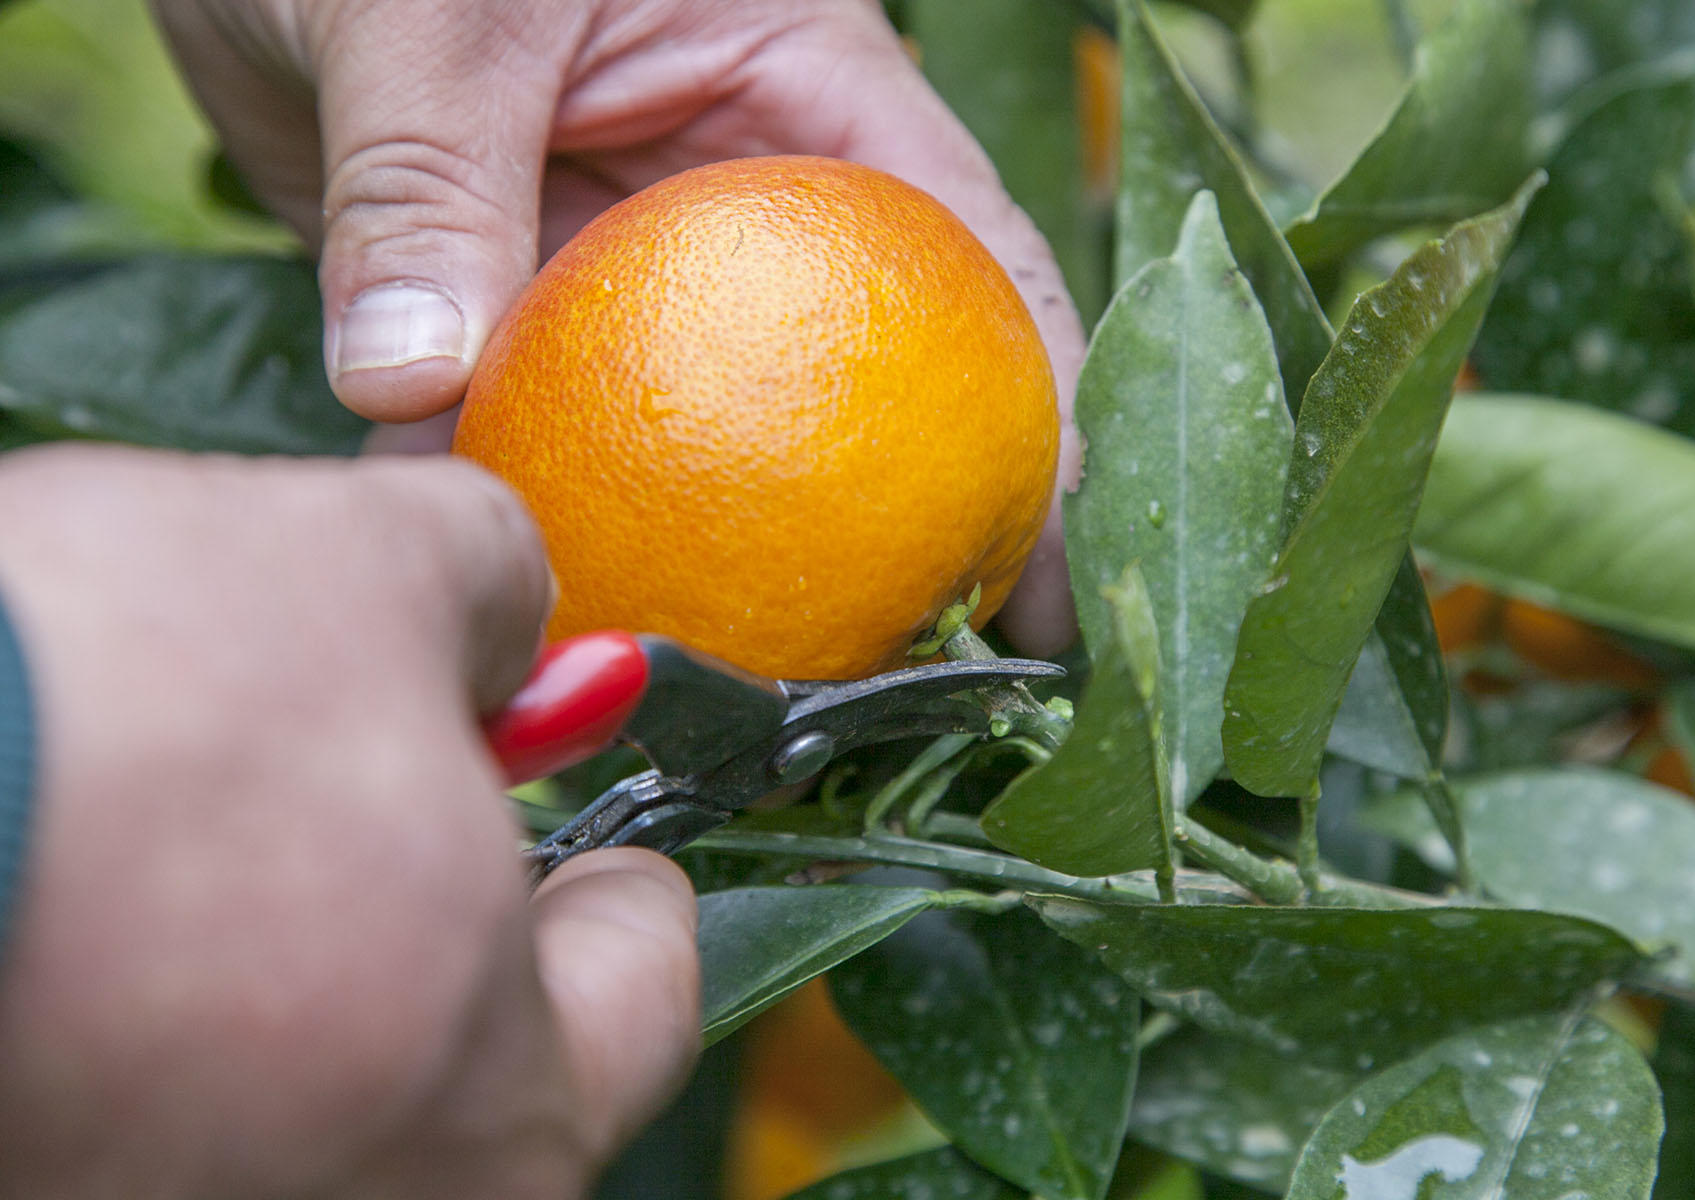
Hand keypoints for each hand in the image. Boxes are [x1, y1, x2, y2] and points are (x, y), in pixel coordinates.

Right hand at [0, 446, 698, 1197]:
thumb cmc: (104, 712)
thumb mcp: (354, 569)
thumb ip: (488, 586)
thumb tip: (501, 612)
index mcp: (506, 1115)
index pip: (643, 994)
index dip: (621, 871)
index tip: (580, 812)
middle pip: (470, 1051)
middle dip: (430, 903)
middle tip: (357, 784)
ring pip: (294, 1075)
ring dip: (268, 947)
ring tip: (172, 820)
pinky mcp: (29, 1186)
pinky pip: (143, 1090)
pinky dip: (137, 994)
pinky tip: (69, 883)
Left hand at [151, 0, 1082, 655]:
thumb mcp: (434, 15)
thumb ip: (432, 185)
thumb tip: (415, 386)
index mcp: (801, 95)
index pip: (967, 259)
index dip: (1035, 410)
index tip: (1045, 559)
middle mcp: (734, 198)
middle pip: (857, 385)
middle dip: (896, 534)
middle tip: (913, 681)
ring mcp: (625, 261)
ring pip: (689, 432)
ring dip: (693, 558)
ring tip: (716, 693)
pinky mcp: (508, 300)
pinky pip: (527, 427)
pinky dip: (512, 505)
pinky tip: (504, 604)